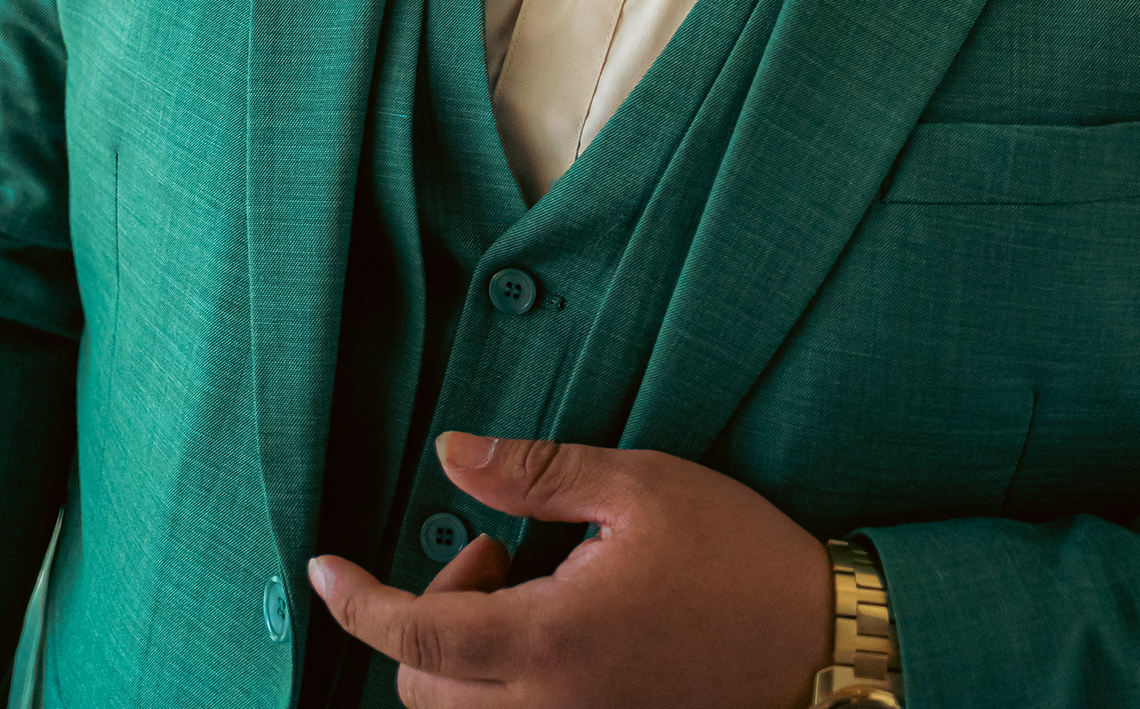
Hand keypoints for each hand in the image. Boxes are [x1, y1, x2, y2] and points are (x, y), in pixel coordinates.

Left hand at [308, 430, 830, 708]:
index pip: (414, 634)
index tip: (320, 567)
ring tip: (519, 583)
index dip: (354, 601)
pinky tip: (543, 629)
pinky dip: (494, 685)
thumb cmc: (736, 556)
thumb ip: (534, 473)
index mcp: (551, 643)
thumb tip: (450, 454)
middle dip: (424, 612)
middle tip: (492, 547)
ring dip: (457, 654)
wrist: (820, 641)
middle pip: (423, 688)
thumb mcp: (636, 485)